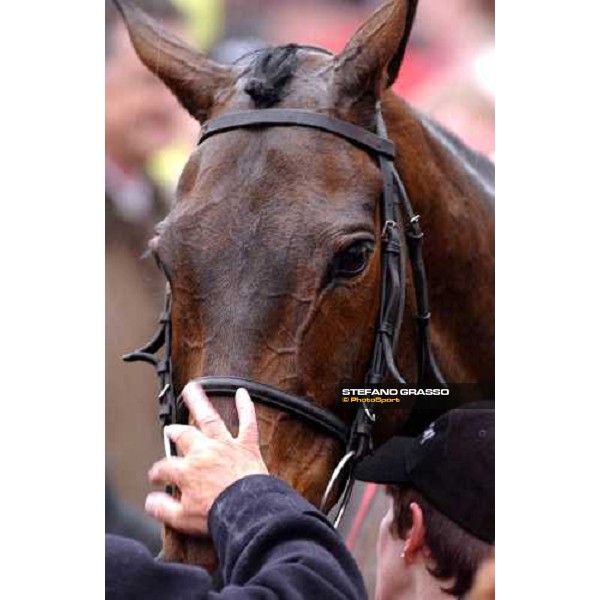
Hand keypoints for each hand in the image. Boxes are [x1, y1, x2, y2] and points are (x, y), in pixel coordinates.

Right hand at [145, 382, 267, 534]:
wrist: (248, 511)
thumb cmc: (218, 515)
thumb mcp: (183, 519)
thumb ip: (164, 508)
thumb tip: (151, 502)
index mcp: (187, 471)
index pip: (165, 467)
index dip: (158, 472)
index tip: (156, 476)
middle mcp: (203, 453)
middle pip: (184, 435)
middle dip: (175, 432)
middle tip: (170, 430)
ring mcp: (225, 446)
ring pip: (209, 419)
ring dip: (200, 402)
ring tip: (192, 389)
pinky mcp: (246, 446)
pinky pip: (247, 422)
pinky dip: (246, 407)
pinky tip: (243, 393)